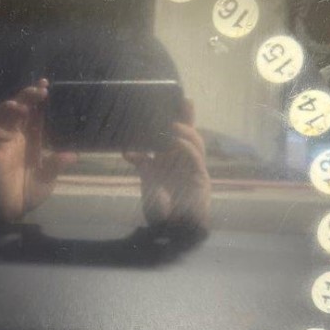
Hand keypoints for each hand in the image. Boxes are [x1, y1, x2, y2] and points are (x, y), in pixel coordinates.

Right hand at [0, 79, 76, 222]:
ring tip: (20, 105)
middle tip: (38, 91)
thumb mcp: (48, 178)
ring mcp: (3, 144)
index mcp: (31, 139)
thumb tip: (73, 156)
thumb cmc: (30, 193)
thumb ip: (56, 165)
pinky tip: (4, 131)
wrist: (13, 210)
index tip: (45, 84)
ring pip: (1, 118)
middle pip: (18, 110)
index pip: (34, 113)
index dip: (37, 99)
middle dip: (26, 97)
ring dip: (8, 109)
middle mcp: (17, 138)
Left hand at [125, 100, 211, 230]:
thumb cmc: (159, 208)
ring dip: (187, 131)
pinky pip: (197, 158)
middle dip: (188, 116)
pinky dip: (187, 147)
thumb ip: (141, 164)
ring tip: (174, 123)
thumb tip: (127, 150)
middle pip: (188, 133)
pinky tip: (177, 141)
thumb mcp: (146, 181)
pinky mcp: (201, 179)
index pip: (173, 134)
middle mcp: (183, 161)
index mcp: (170, 159)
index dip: (174, 119)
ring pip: (196, 142)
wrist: (171, 231)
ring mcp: (194, 169)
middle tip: (184, 99)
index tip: (167, 102)